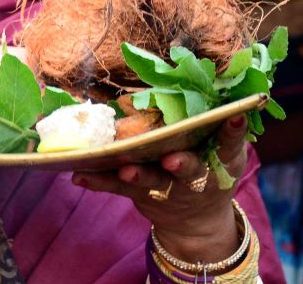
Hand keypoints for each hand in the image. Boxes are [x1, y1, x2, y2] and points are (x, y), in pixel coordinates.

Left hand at [72, 115, 247, 264]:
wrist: (195, 220)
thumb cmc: (208, 169)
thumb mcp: (224, 155)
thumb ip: (221, 130)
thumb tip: (220, 92)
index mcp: (218, 161)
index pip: (228, 144)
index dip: (232, 132)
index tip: (232, 117)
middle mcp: (192, 176)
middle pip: (187, 169)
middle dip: (181, 164)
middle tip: (172, 160)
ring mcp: (162, 187)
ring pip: (148, 181)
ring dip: (136, 175)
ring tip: (125, 170)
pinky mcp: (137, 193)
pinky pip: (114, 187)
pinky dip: (97, 181)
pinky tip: (78, 176)